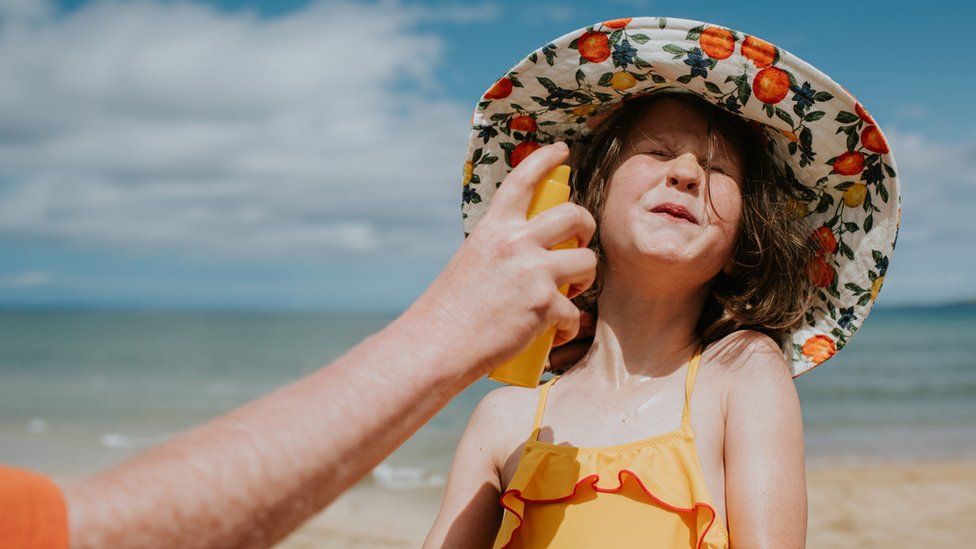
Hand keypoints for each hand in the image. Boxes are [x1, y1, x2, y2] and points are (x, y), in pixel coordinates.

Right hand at [410, 142, 597, 375]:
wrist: (437, 345)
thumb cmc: (450, 310)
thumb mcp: (472, 261)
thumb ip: (501, 250)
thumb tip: (530, 254)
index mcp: (494, 228)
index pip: (523, 180)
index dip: (545, 159)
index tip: (560, 150)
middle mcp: (515, 242)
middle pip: (574, 215)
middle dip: (587, 227)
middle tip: (580, 242)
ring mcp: (533, 272)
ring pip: (588, 262)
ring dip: (586, 278)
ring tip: (571, 292)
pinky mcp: (544, 305)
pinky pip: (575, 312)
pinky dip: (568, 325)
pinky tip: (555, 332)